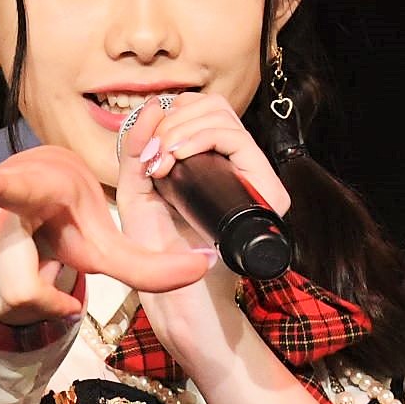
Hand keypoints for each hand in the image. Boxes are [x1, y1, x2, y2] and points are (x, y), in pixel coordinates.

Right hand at [0, 138, 223, 317]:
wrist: (25, 190)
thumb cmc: (68, 220)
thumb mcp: (107, 245)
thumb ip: (153, 265)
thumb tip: (206, 263)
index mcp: (40, 189)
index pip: (14, 190)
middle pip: (13, 287)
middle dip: (38, 295)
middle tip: (47, 269)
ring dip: (10, 294)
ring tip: (21, 263)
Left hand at [112, 87, 290, 234]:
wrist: (177, 298)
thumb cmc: (158, 251)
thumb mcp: (137, 192)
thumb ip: (137, 151)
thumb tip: (155, 105)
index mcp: (211, 163)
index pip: (201, 110)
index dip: (171, 115)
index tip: (148, 149)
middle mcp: (237, 166)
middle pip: (214, 106)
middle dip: (174, 120)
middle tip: (153, 156)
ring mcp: (255, 178)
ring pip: (224, 117)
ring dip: (183, 129)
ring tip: (162, 162)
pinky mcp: (267, 192)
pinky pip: (237, 139)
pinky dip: (201, 138)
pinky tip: (177, 158)